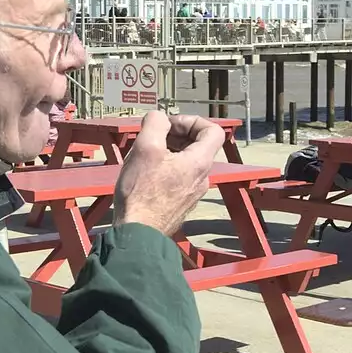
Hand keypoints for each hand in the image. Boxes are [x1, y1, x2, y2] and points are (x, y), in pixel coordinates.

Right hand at [114, 113, 224, 235]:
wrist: (138, 234)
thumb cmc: (141, 193)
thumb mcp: (145, 147)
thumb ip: (155, 123)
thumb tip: (159, 117)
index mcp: (199, 163)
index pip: (213, 130)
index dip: (191, 120)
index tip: (169, 125)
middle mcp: (202, 179)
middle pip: (198, 146)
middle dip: (176, 134)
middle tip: (153, 137)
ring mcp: (192, 194)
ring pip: (186, 162)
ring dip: (168, 152)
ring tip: (145, 155)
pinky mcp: (180, 204)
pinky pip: (179, 178)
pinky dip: (165, 169)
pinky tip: (145, 175)